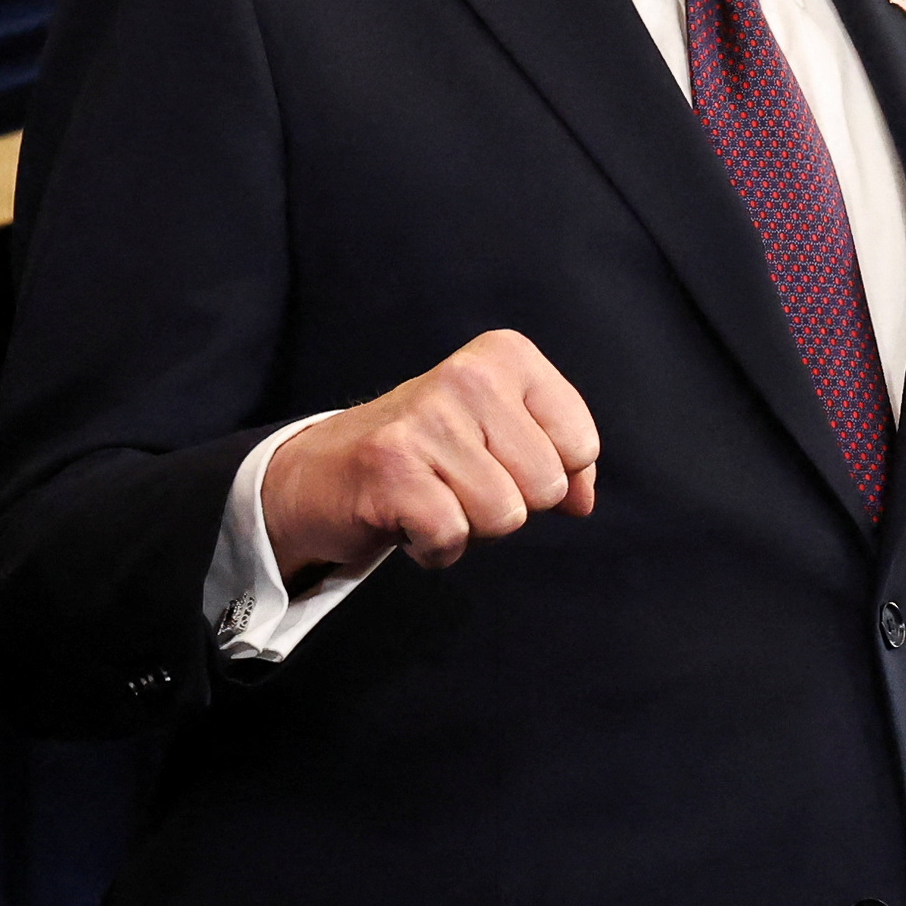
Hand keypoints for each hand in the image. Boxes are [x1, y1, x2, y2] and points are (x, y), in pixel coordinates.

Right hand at [260, 329, 598, 583]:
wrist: (324, 470)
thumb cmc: (428, 454)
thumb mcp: (502, 436)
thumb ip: (561, 461)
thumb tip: (581, 501)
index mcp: (503, 357)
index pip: (579, 444)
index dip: (545, 474)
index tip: (494, 459)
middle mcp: (466, 376)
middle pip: (546, 486)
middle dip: (508, 503)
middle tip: (456, 482)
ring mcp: (425, 420)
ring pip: (504, 516)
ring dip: (469, 527)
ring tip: (432, 496)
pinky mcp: (391, 468)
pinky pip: (453, 537)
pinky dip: (434, 548)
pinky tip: (407, 519)